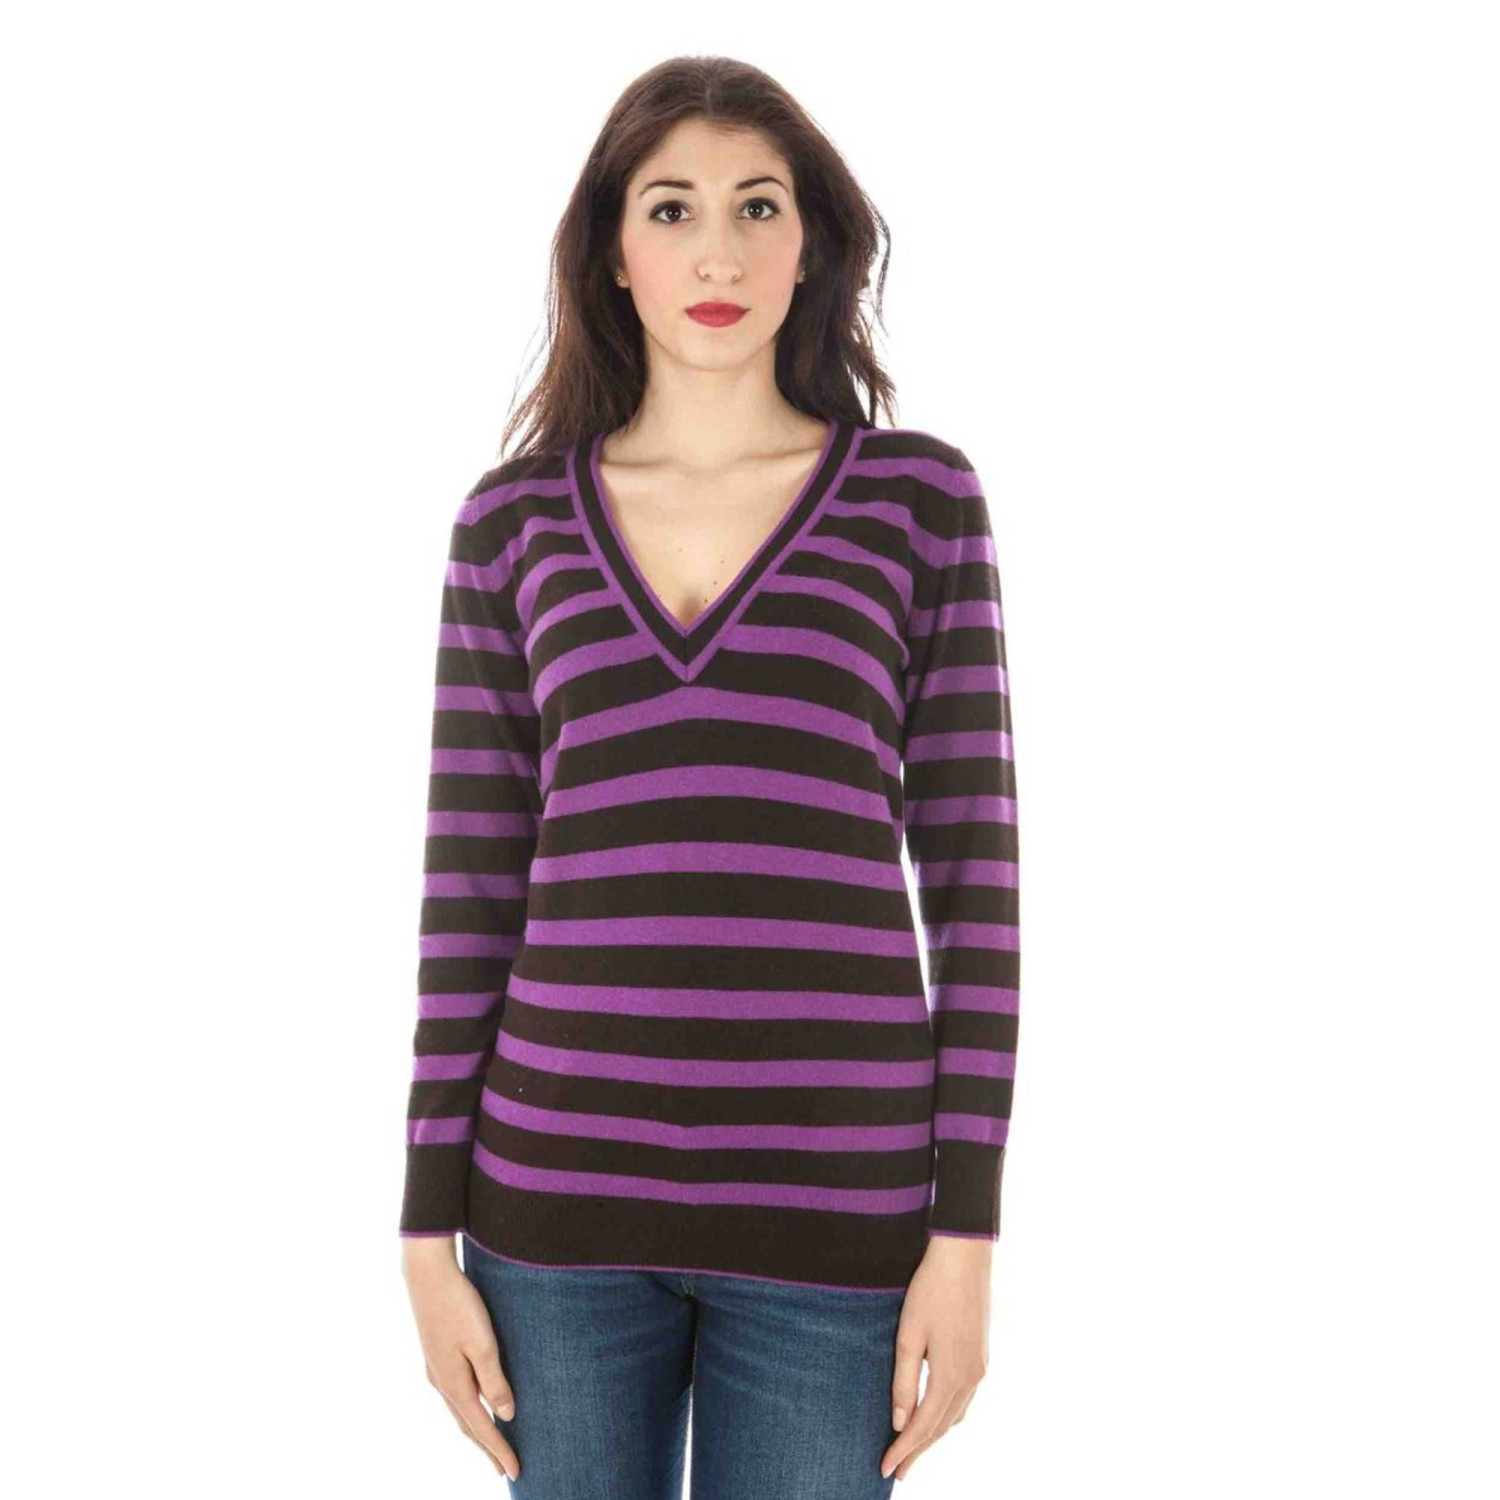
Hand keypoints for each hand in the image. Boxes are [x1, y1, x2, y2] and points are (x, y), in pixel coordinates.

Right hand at [402, 1236, 520, 1481]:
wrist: (427, 1273)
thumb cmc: (460, 1305)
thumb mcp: (483, 1344)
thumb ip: (494, 1382)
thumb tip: (506, 1416)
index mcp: (454, 1384)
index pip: (482, 1428)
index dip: (500, 1450)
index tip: (515, 1472)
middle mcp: (441, 1382)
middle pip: (467, 1426)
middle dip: (486, 1448)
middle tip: (504, 1469)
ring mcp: (436, 1368)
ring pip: (459, 1410)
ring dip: (476, 1430)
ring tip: (492, 1443)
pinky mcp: (436, 1354)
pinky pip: (455, 1393)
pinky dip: (468, 1409)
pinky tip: (475, 1403)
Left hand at [880, 1235, 992, 1480]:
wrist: (965, 1257)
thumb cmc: (931, 1291)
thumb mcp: (909, 1335)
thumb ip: (905, 1381)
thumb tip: (900, 1422)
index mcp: (952, 1376)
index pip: (924, 1427)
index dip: (904, 1451)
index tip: (886, 1470)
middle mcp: (971, 1378)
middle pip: (942, 1427)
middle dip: (919, 1451)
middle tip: (898, 1471)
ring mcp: (980, 1367)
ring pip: (956, 1415)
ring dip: (934, 1434)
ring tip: (912, 1448)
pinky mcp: (981, 1354)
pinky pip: (964, 1398)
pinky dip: (947, 1414)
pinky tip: (936, 1414)